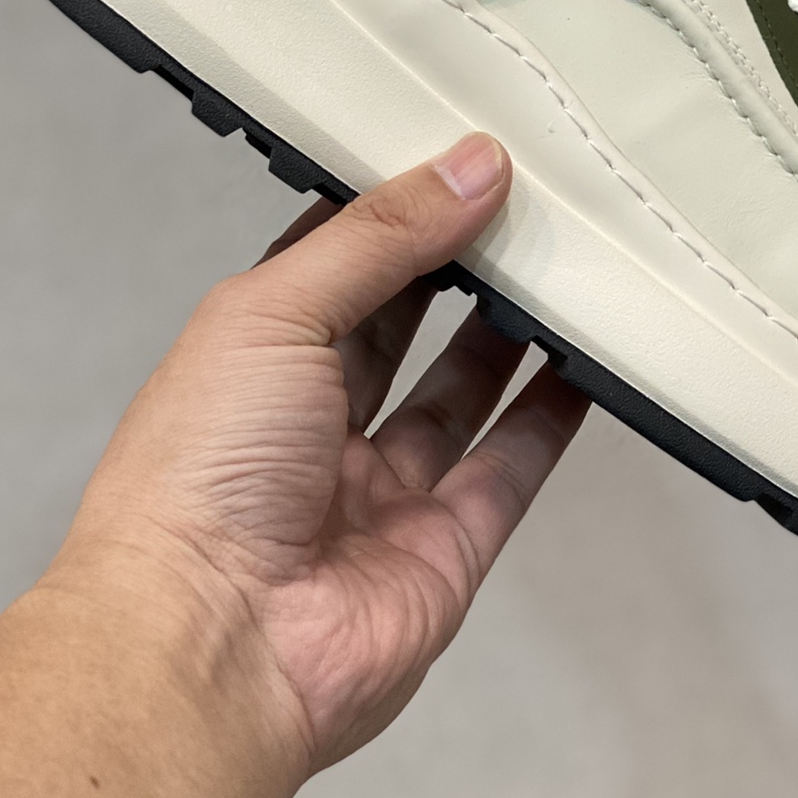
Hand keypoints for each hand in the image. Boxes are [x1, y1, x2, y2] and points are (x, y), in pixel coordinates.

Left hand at [58, 132, 589, 783]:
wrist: (210, 648)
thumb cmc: (204, 467)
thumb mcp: (275, 313)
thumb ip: (381, 239)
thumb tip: (472, 164)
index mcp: (255, 356)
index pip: (333, 260)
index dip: (391, 205)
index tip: (459, 149)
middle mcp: (316, 419)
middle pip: (405, 323)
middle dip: (460, 263)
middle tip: (531, 197)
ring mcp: (382, 488)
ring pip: (462, 391)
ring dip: (513, 328)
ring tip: (570, 257)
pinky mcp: (446, 547)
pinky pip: (510, 467)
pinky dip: (552, 414)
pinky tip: (592, 358)